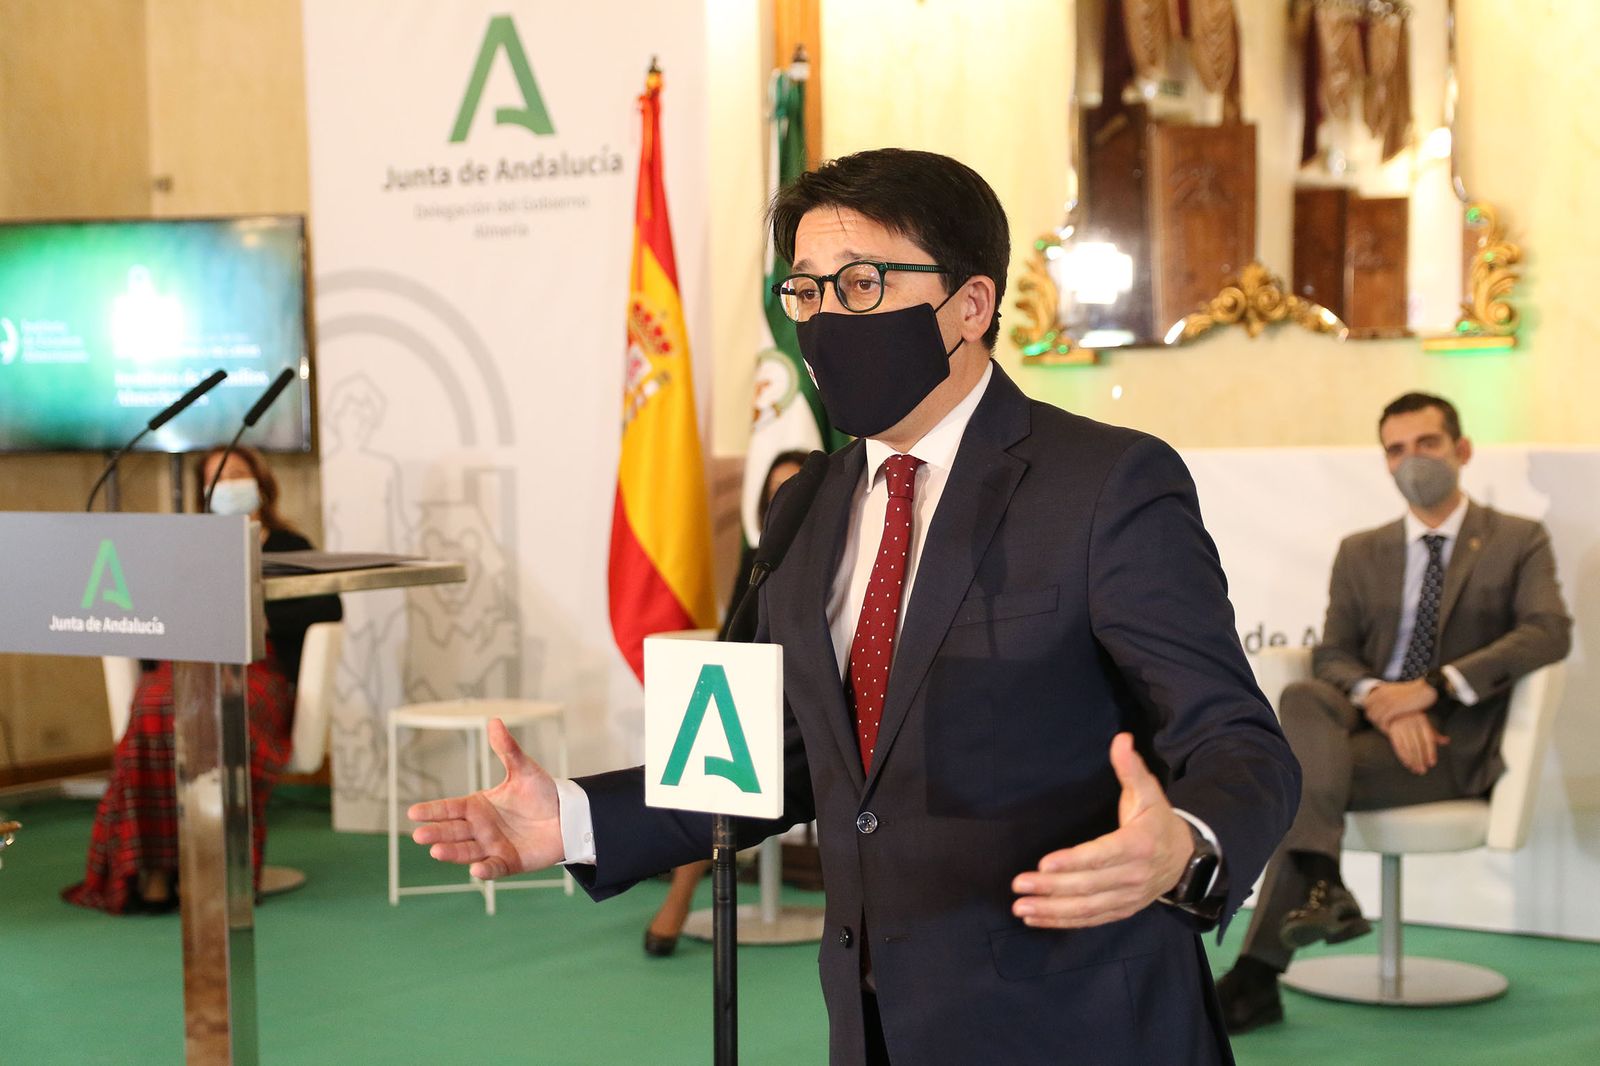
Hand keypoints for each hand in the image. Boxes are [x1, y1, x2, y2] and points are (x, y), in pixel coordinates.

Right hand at [407, 718, 564, 878]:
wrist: (568, 816)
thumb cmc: (542, 793)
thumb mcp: (524, 769)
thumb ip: (507, 749)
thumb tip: (494, 721)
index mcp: (478, 806)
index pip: (451, 808)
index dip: (433, 810)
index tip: (413, 812)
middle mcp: (480, 828)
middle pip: (453, 831)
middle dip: (437, 833)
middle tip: (419, 835)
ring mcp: (492, 847)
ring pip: (467, 851)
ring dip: (453, 853)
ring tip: (436, 851)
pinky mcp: (509, 862)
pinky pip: (494, 868)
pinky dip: (485, 871)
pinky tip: (475, 870)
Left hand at [1010, 733, 1193, 927]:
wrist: (1186, 859)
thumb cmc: (1157, 821)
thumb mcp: (1149, 792)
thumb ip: (1131, 768)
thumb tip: (1121, 739)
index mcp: (1137, 846)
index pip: (1102, 855)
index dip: (1073, 861)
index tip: (1044, 863)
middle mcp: (1133, 876)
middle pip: (1088, 885)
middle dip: (1052, 887)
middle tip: (1020, 885)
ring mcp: (1127, 897)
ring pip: (1087, 908)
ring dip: (1052, 910)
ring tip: (1021, 907)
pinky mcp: (1120, 910)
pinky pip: (1090, 920)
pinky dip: (1062, 921)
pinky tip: (1036, 919)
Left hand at [1362, 679, 1436, 730]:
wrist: (1425, 688)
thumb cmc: (1413, 692)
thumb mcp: (1395, 691)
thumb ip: (1386, 697)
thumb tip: (1378, 706)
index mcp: (1380, 690)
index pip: (1366, 704)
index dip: (1371, 712)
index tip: (1378, 718)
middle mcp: (1381, 694)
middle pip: (1370, 712)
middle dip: (1375, 721)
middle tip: (1383, 726)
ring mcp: (1387, 701)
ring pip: (1376, 718)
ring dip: (1380, 726)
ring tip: (1388, 730)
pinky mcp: (1394, 708)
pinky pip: (1384, 721)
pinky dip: (1386, 727)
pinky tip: (1391, 730)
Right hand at [1385, 712, 1448, 774]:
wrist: (1394, 710)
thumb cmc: (1413, 718)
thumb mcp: (1425, 723)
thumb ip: (1434, 733)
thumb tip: (1447, 741)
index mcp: (1422, 721)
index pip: (1428, 740)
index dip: (1430, 752)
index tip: (1431, 764)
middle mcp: (1412, 724)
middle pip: (1417, 746)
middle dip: (1420, 760)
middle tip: (1423, 770)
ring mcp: (1401, 727)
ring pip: (1408, 747)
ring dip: (1412, 760)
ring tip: (1416, 769)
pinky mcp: (1392, 731)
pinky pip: (1398, 746)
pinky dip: (1403, 756)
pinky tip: (1407, 763)